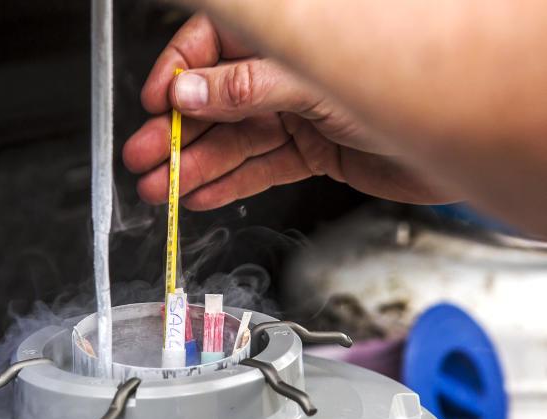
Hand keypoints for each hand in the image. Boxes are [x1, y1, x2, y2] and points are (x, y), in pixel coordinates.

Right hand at [123, 14, 449, 210]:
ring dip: (193, 167)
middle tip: (142, 159)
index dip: (178, 77)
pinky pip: (259, 167)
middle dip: (175, 134)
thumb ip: (246, 88)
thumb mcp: (312, 81)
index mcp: (286, 37)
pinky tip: (200, 194)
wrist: (462, 137)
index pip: (211, 47)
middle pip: (214, 102)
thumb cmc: (407, 84)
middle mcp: (286, 73)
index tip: (153, 106)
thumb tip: (190, 93)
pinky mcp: (310, 151)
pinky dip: (229, 183)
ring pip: (232, 142)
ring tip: (161, 189)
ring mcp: (296, 113)